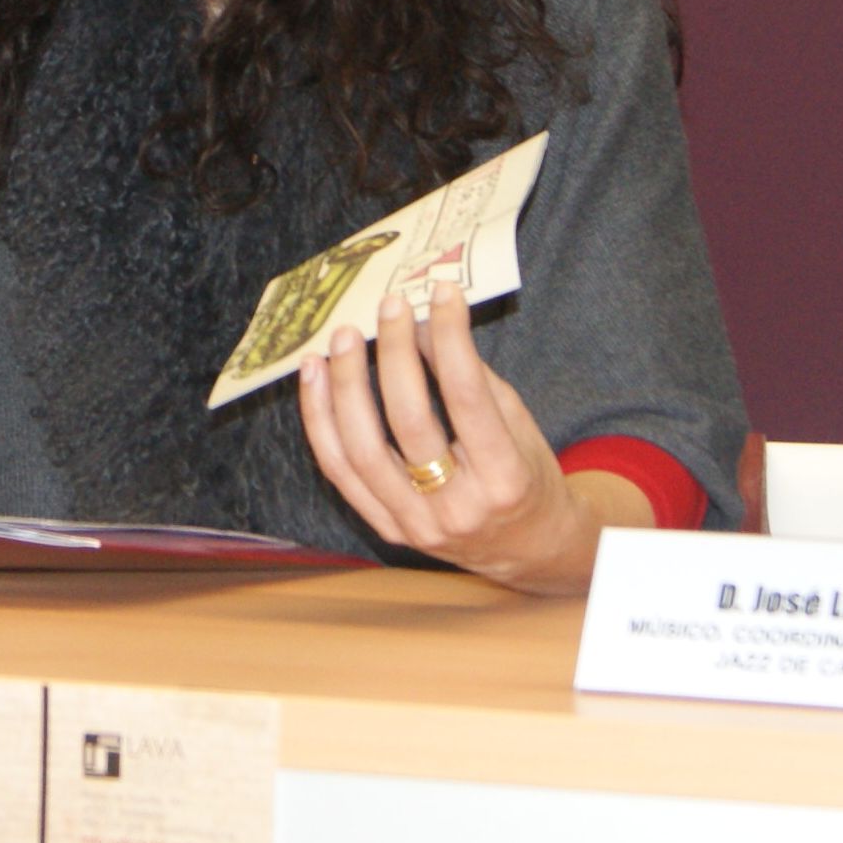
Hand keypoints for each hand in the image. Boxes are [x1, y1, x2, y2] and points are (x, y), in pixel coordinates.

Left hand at [292, 255, 632, 593]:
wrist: (526, 549)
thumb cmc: (526, 476)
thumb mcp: (517, 424)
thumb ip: (471, 377)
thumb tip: (421, 324)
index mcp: (505, 478)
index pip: (467, 396)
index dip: (451, 338)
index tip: (441, 293)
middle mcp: (457, 508)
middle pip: (409, 422)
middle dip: (394, 355)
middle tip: (389, 308)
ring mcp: (416, 524)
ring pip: (362, 450)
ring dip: (345, 386)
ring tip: (342, 337)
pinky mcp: (387, 529)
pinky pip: (341, 472)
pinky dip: (321, 421)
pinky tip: (316, 377)